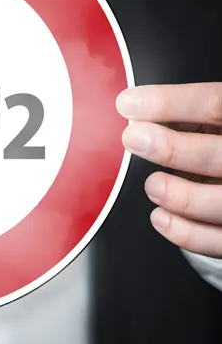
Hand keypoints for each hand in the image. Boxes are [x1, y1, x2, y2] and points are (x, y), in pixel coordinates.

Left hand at [117, 83, 221, 254]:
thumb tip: (137, 111)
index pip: (216, 104)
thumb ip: (187, 116)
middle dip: (171, 148)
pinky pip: (216, 240)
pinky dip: (184, 232)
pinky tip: (162, 217)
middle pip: (219, 154)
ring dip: (176, 194)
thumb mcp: (213, 124)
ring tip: (153, 185)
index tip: (131, 104)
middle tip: (135, 139)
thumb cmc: (221, 147)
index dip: (172, 103)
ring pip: (220, 202)